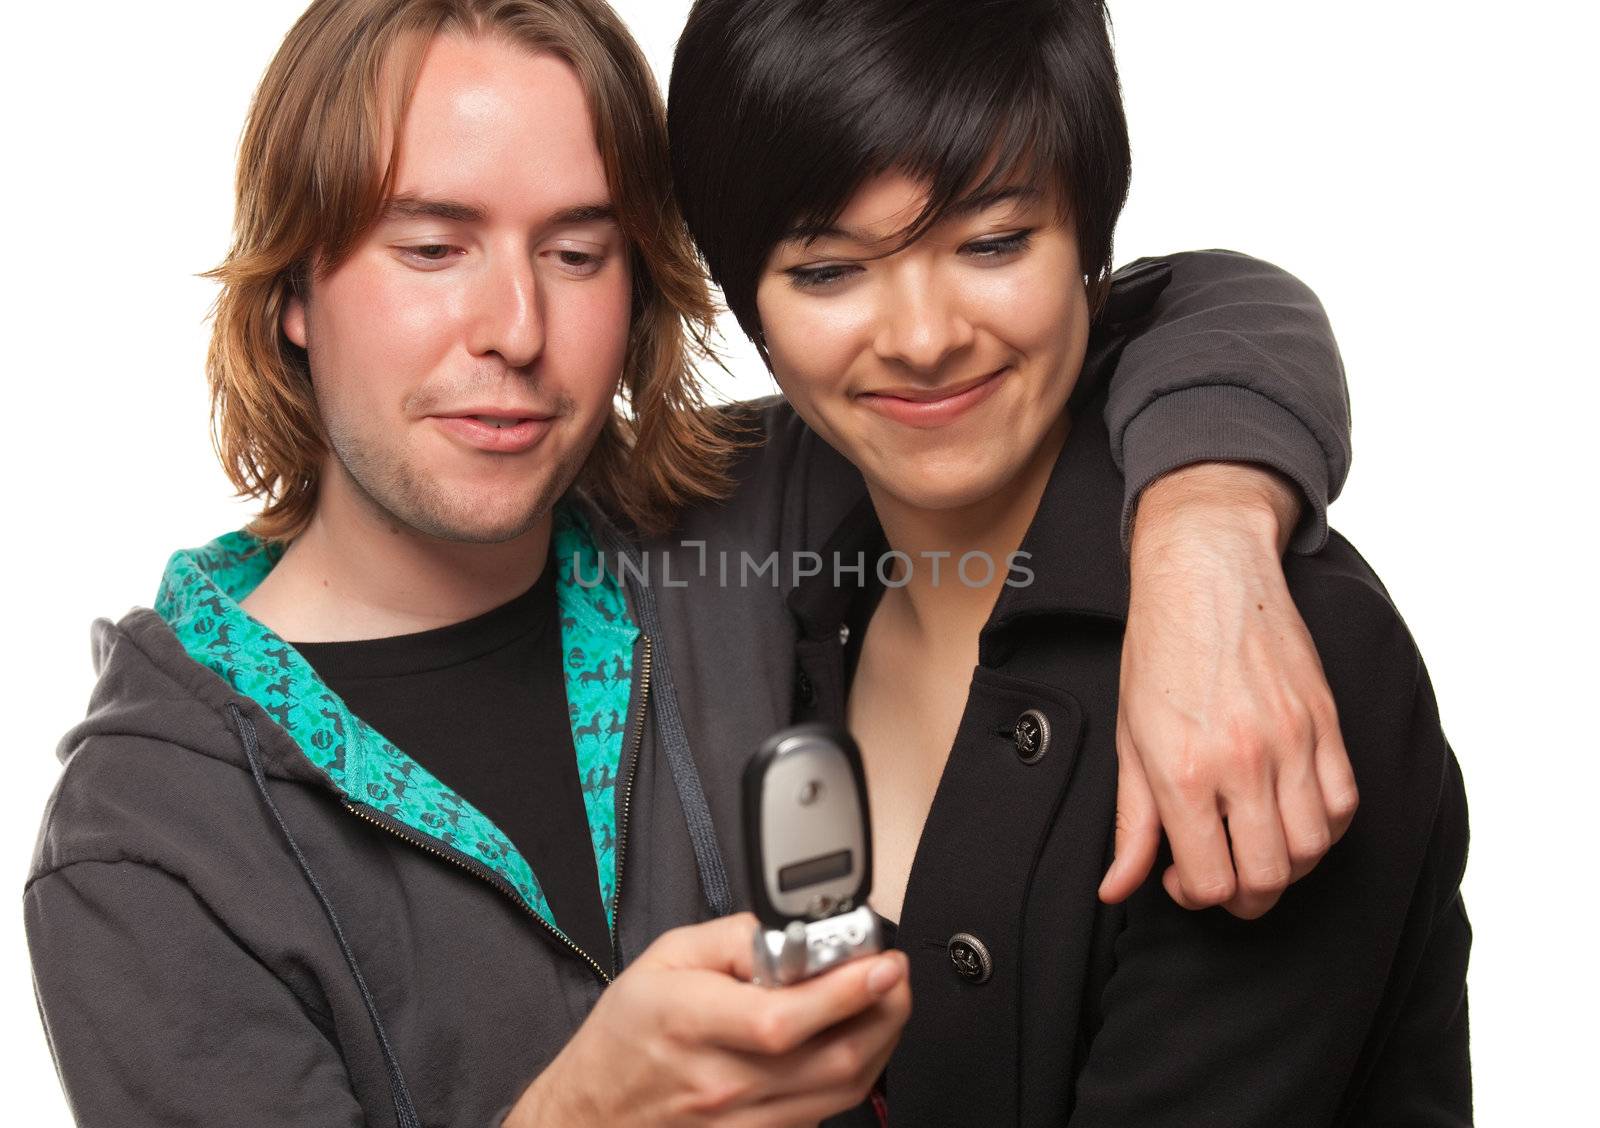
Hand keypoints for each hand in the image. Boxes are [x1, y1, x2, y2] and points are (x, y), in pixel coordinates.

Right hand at [506, 912, 909, 1127]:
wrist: (595, 1112)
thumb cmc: (626, 1036)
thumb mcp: (664, 958)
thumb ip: (731, 936)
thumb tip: (788, 933)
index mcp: (694, 1025)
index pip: (785, 1017)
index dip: (846, 990)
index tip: (881, 961)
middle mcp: (725, 1081)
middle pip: (834, 1057)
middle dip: (885, 1009)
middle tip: (895, 974)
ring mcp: (746, 1122)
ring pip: (844, 1088)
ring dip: (880, 1041)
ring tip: (884, 1000)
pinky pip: (826, 1109)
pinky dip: (853, 1072)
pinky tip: (851, 1039)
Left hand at [1102, 462, 1357, 918]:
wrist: (1204, 572)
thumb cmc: (1158, 651)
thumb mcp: (1128, 739)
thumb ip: (1131, 823)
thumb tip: (1115, 889)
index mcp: (1183, 771)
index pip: (1211, 881)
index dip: (1196, 897)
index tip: (1183, 879)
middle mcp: (1243, 762)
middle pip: (1269, 877)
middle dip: (1245, 897)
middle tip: (1223, 878)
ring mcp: (1292, 741)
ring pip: (1314, 849)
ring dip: (1287, 866)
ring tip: (1255, 847)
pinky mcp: (1325, 721)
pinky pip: (1344, 803)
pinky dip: (1324, 827)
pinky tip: (1291, 815)